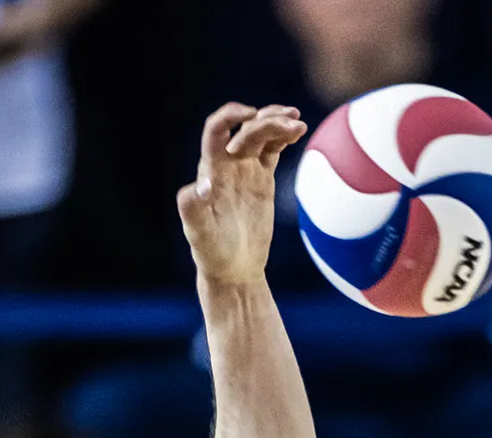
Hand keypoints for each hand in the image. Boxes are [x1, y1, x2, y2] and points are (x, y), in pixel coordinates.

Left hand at [179, 103, 305, 285]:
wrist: (233, 269)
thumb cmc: (211, 253)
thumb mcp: (199, 233)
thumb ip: (192, 208)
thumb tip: (203, 185)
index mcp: (210, 170)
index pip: (217, 130)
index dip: (231, 116)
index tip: (251, 114)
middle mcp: (227, 164)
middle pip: (246, 129)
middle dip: (267, 122)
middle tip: (289, 126)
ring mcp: (246, 169)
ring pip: (261, 134)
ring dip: (279, 123)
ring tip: (298, 124)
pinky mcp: (262, 179)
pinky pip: (273, 149)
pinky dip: (284, 137)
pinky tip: (298, 130)